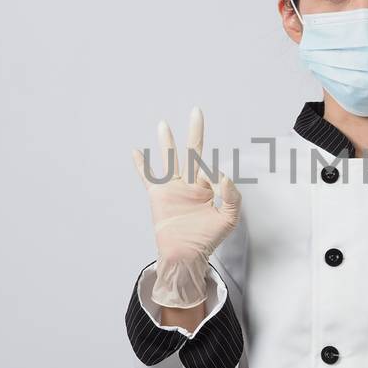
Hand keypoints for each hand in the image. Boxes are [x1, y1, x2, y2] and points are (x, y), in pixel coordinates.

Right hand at [131, 107, 240, 308]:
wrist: (186, 256)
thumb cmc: (207, 240)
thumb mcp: (228, 219)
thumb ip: (232, 197)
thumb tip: (223, 174)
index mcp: (207, 188)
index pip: (211, 171)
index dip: (214, 176)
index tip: (215, 183)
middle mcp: (189, 185)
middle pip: (192, 153)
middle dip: (195, 132)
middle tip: (196, 111)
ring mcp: (173, 189)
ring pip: (170, 159)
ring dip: (167, 142)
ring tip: (163, 124)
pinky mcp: (158, 196)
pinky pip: (148, 177)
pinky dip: (142, 165)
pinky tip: (136, 152)